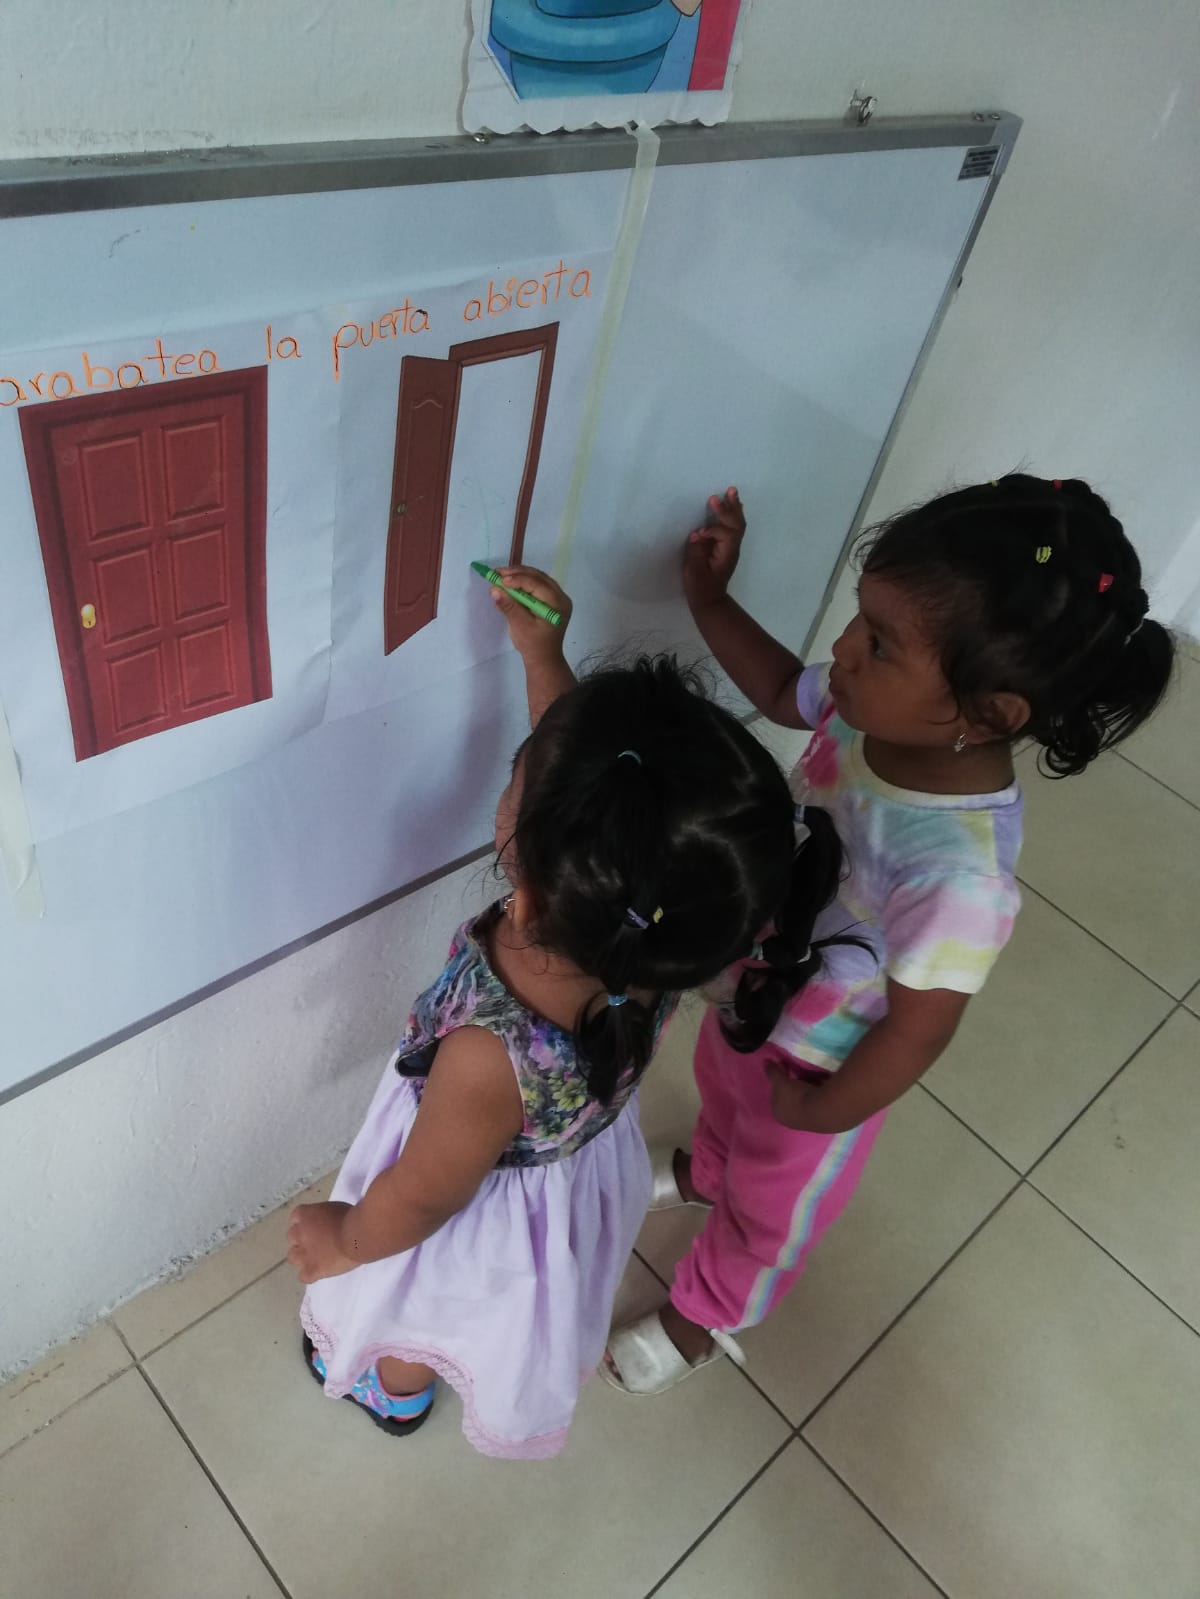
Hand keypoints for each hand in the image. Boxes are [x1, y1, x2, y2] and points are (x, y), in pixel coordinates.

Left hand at [287, 1201, 356, 1283]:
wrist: (358, 1235)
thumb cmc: (351, 1217)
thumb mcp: (335, 1208)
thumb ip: (324, 1215)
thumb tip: (326, 1221)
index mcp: (304, 1214)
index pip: (296, 1218)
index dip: (305, 1223)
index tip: (314, 1226)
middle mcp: (299, 1233)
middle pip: (292, 1237)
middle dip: (301, 1239)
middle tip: (317, 1242)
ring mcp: (304, 1254)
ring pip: (293, 1257)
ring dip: (302, 1256)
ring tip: (317, 1257)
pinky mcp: (312, 1270)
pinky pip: (303, 1276)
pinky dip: (311, 1274)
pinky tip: (320, 1271)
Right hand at [493, 565, 571, 663]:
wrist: (543, 658)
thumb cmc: (533, 645)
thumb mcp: (520, 626)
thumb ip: (509, 606)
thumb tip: (494, 589)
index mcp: (557, 604)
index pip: (537, 584)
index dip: (518, 579)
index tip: (499, 579)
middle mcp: (560, 597)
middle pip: (538, 577)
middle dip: (516, 573)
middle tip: (497, 572)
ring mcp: (557, 597)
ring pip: (537, 578)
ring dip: (518, 575)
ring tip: (500, 575)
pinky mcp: (550, 599)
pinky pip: (536, 585)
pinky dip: (522, 582)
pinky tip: (509, 583)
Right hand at [683, 487, 745, 609]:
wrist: (710, 601)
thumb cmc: (701, 588)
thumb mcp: (694, 572)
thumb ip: (696, 552)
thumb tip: (697, 535)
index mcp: (725, 554)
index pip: (725, 534)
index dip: (714, 530)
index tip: (699, 534)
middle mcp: (732, 548)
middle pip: (736, 525)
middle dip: (731, 509)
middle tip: (729, 491)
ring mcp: (731, 548)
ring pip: (737, 524)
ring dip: (734, 508)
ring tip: (732, 492)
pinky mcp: (726, 547)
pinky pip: (733, 528)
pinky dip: (732, 515)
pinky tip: (733, 506)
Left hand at [765, 1062, 840, 1132]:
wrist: (824, 1109)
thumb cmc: (796, 1097)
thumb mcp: (780, 1082)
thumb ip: (772, 1072)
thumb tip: (765, 1062)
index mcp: (779, 1114)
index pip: (776, 1095)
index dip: (778, 1081)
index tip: (784, 1068)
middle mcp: (792, 1121)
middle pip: (790, 1098)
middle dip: (793, 1085)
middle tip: (798, 1070)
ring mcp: (808, 1121)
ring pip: (804, 1100)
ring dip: (806, 1088)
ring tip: (811, 1075)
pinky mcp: (823, 1116)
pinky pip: (816, 1101)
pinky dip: (817, 1092)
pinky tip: (821, 1083)